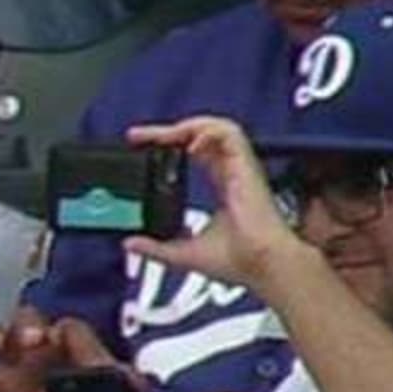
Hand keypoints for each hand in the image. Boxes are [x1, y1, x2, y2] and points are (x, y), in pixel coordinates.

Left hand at [122, 116, 312, 291]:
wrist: (262, 265)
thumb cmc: (239, 261)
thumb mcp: (184, 253)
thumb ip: (156, 247)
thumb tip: (131, 243)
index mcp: (222, 187)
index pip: (196, 154)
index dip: (172, 145)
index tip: (143, 147)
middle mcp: (232, 173)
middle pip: (201, 137)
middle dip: (169, 130)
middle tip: (138, 136)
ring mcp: (240, 168)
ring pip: (217, 128)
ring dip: (186, 126)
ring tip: (161, 136)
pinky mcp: (246, 166)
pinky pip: (230, 134)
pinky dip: (208, 132)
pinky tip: (189, 147)